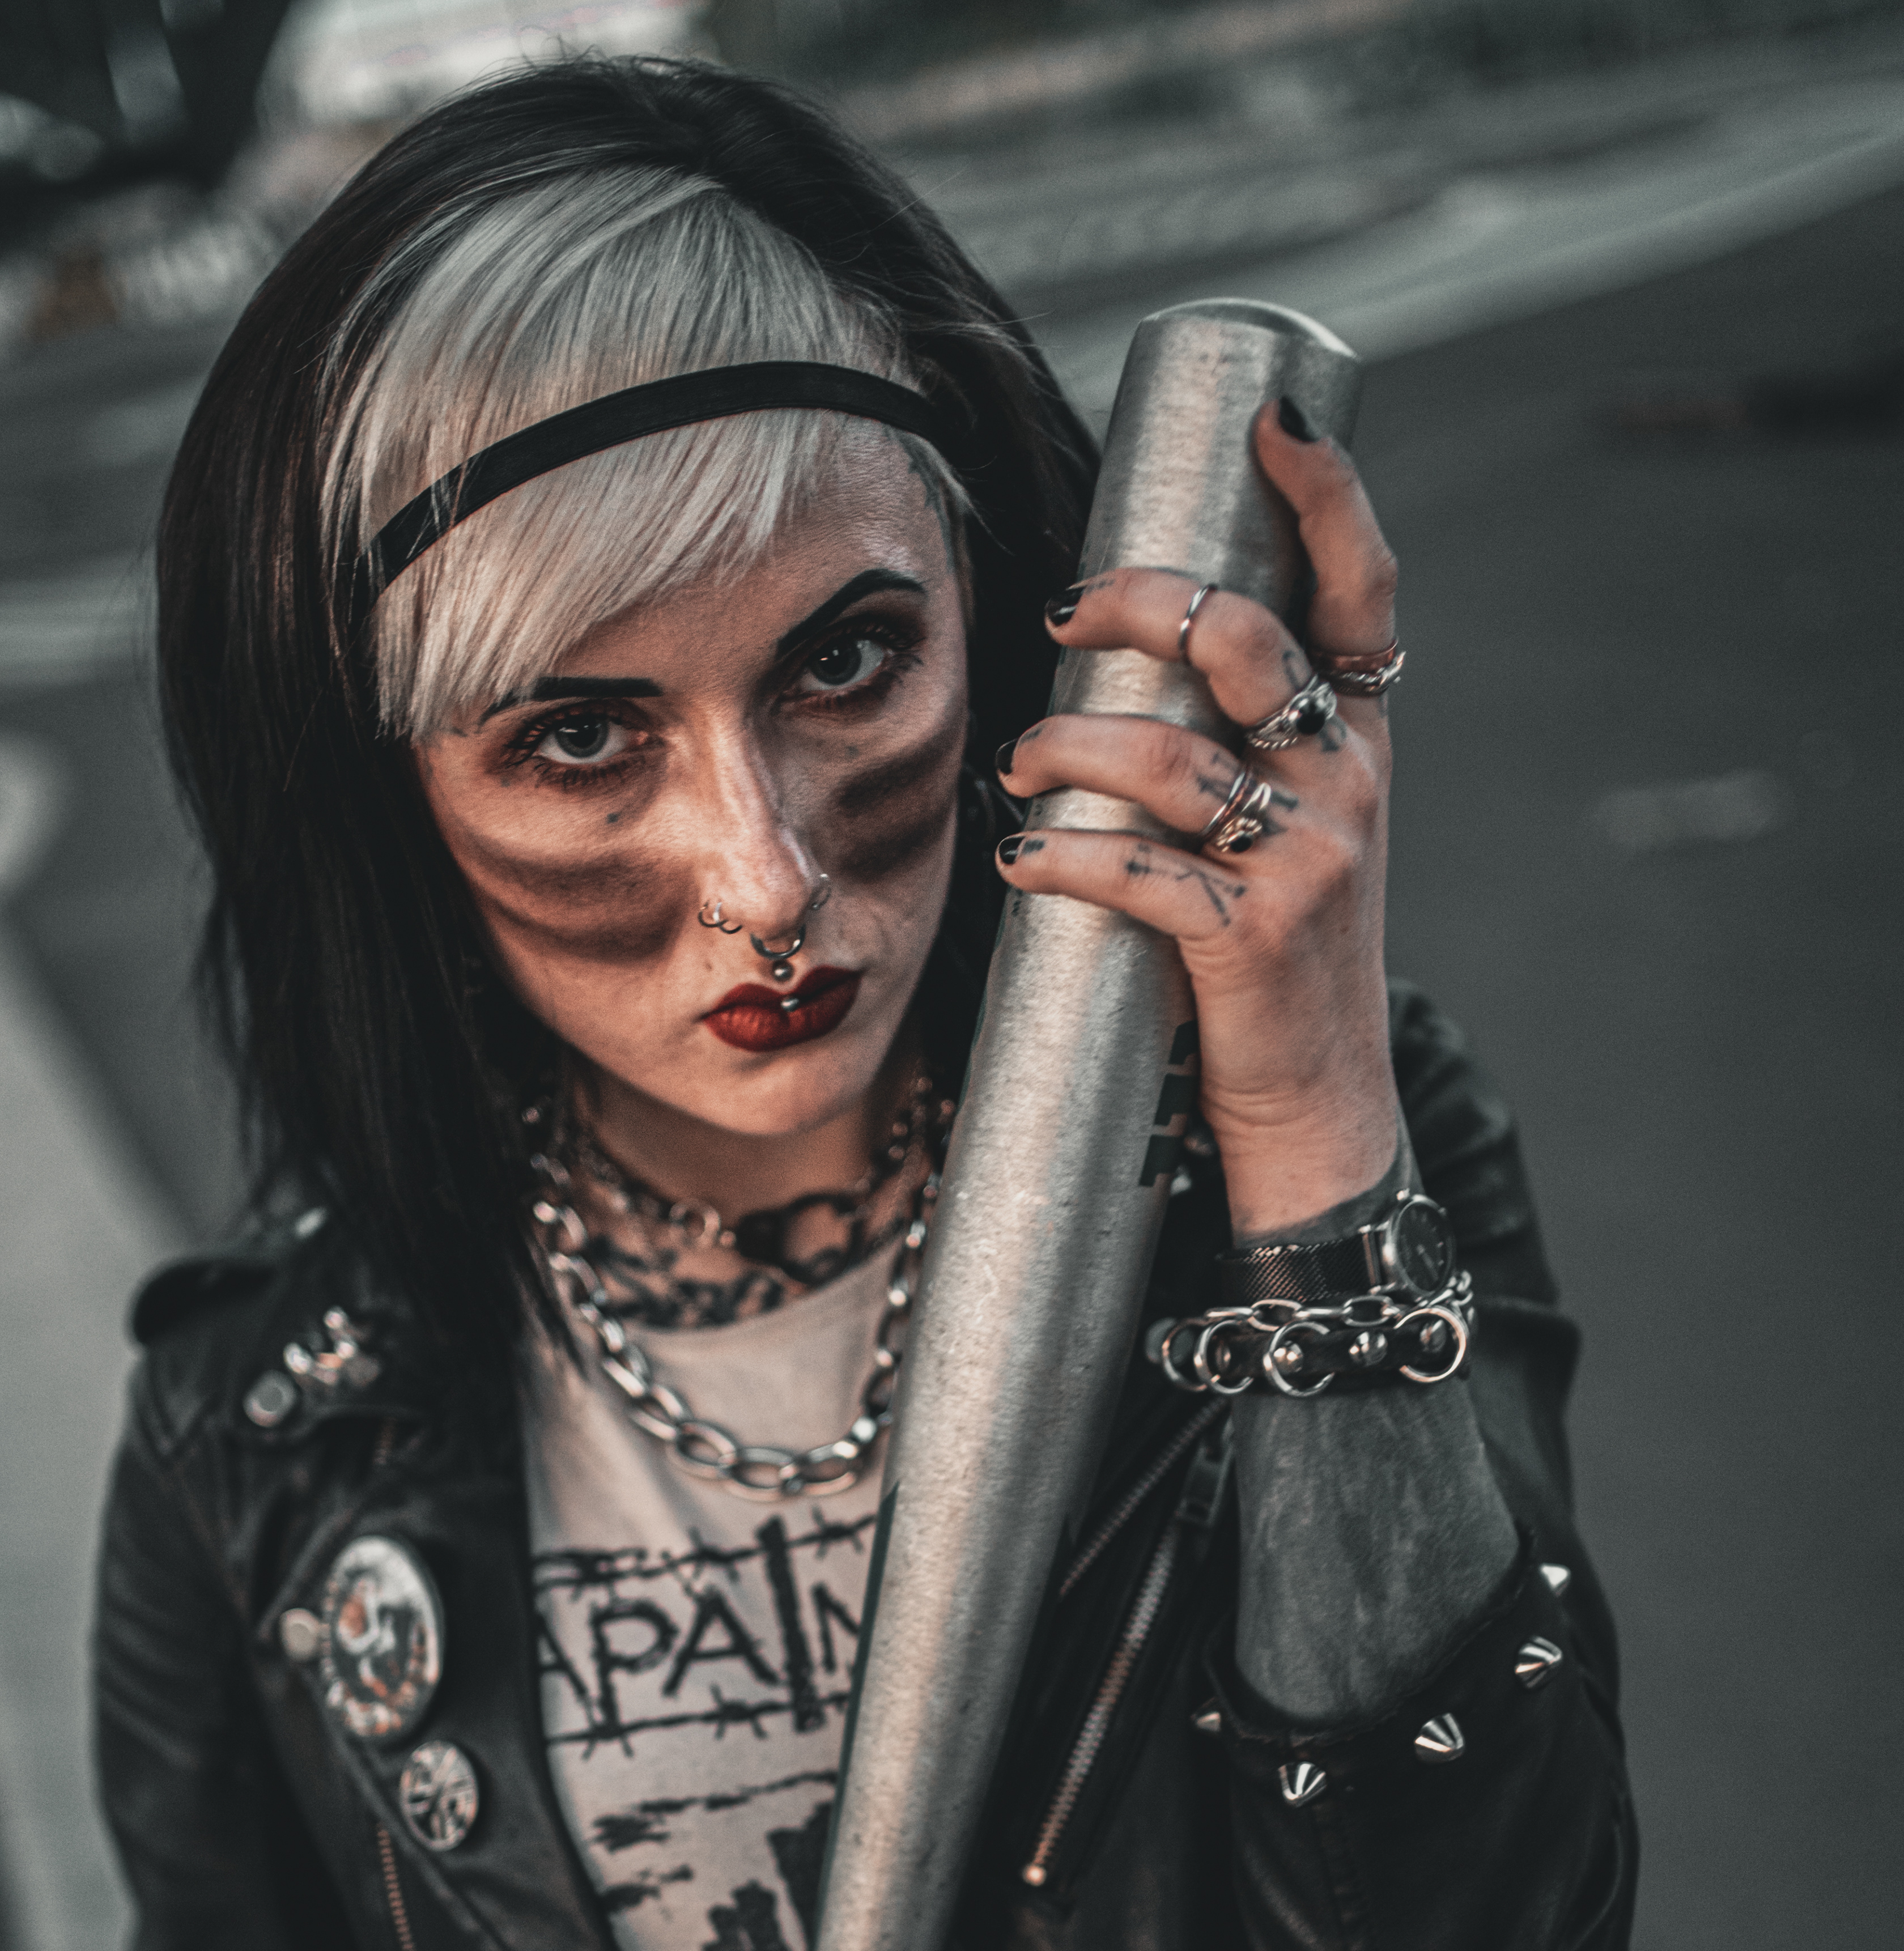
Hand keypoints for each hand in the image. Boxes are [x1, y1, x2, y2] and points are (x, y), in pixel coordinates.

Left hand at [996, 404, 1399, 1235]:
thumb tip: (1131, 652)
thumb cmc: (1277, 957)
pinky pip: (1140, 872)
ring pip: (1168, 756)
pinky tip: (1025, 859)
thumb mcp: (1292, 830)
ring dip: (1069, 746)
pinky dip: (1066, 858)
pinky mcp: (1255, 939)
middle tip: (1060, 611)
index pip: (1361, 587)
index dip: (1327, 492)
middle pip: (1240, 639)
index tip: (1274, 417)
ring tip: (1019, 763)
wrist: (1321, 1102)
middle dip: (1136, 604)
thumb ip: (1243, 744)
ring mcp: (1310, 859)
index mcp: (1360, 738)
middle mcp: (1349, 781)